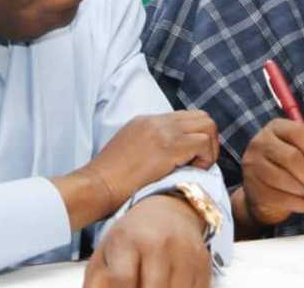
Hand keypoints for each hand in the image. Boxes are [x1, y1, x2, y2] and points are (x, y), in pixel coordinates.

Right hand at [55, 111, 218, 230]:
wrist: (95, 186)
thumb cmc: (107, 182)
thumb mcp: (129, 154)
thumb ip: (151, 149)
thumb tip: (172, 160)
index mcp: (146, 122)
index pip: (186, 118)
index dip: (195, 138)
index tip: (191, 160)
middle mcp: (156, 121)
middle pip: (202, 117)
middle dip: (208, 140)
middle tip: (200, 164)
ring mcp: (162, 131)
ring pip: (207, 125)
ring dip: (208, 149)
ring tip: (196, 168)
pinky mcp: (168, 146)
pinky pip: (203, 142)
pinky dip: (205, 158)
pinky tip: (191, 172)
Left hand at [84, 194, 211, 287]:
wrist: (169, 210)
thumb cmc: (133, 235)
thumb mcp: (106, 251)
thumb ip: (97, 281)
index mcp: (130, 240)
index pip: (122, 280)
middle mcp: (161, 244)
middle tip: (136, 287)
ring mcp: (186, 254)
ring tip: (148, 284)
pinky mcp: (204, 264)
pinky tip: (167, 285)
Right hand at [236, 119, 303, 228]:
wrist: (268, 191)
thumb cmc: (295, 164)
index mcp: (277, 127)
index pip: (297, 132)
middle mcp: (260, 142)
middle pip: (291, 157)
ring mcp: (253, 165)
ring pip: (284, 179)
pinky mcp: (253, 188)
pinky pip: (280, 198)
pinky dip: (299, 203)